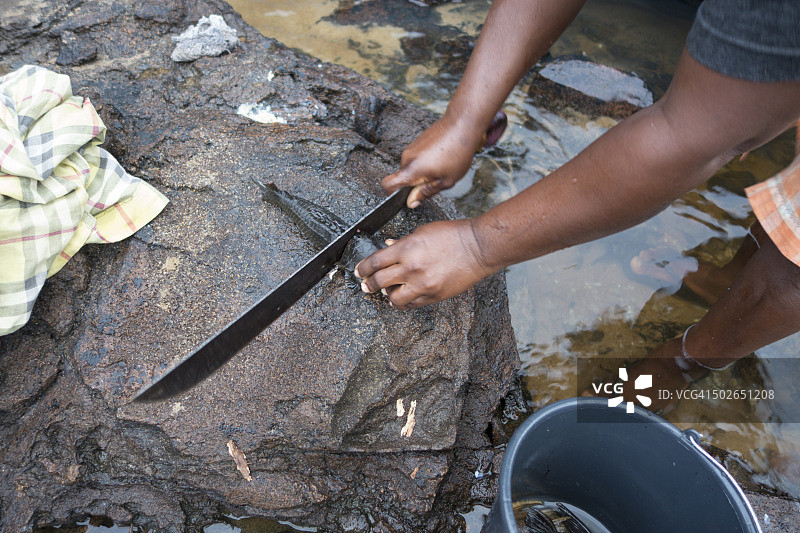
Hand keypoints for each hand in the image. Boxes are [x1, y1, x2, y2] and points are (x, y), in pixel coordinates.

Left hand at [354, 219, 494, 308]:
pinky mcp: (434, 296)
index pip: (375, 261)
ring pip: (394, 298)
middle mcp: (411, 268)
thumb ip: (403, 242)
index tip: (359, 271)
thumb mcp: (423, 232)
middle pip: (379, 281)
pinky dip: (404, 302)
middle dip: (368, 284)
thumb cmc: (453, 235)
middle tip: (365, 285)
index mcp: (406, 249)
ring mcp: (423, 284)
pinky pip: (412, 304)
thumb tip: (388, 247)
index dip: (363, 268)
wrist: (478, 247)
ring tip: (386, 293)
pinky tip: (403, 298)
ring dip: (386, 296)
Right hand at [382, 115, 484, 207]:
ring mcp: (411, 148)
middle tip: (437, 179)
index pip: (388, 184)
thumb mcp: (446, 181)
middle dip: (417, 183)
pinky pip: (417, 158)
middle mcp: (407, 158)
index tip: (406, 196)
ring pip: (412, 168)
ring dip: (424, 172)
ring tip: (442, 166)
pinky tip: (442, 158)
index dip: (392, 193)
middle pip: (404, 177)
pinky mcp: (417, 142)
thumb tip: (411, 202)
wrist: (461, 124)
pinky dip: (426, 162)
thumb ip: (426, 193)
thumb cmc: (457, 152)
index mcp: (412, 170)